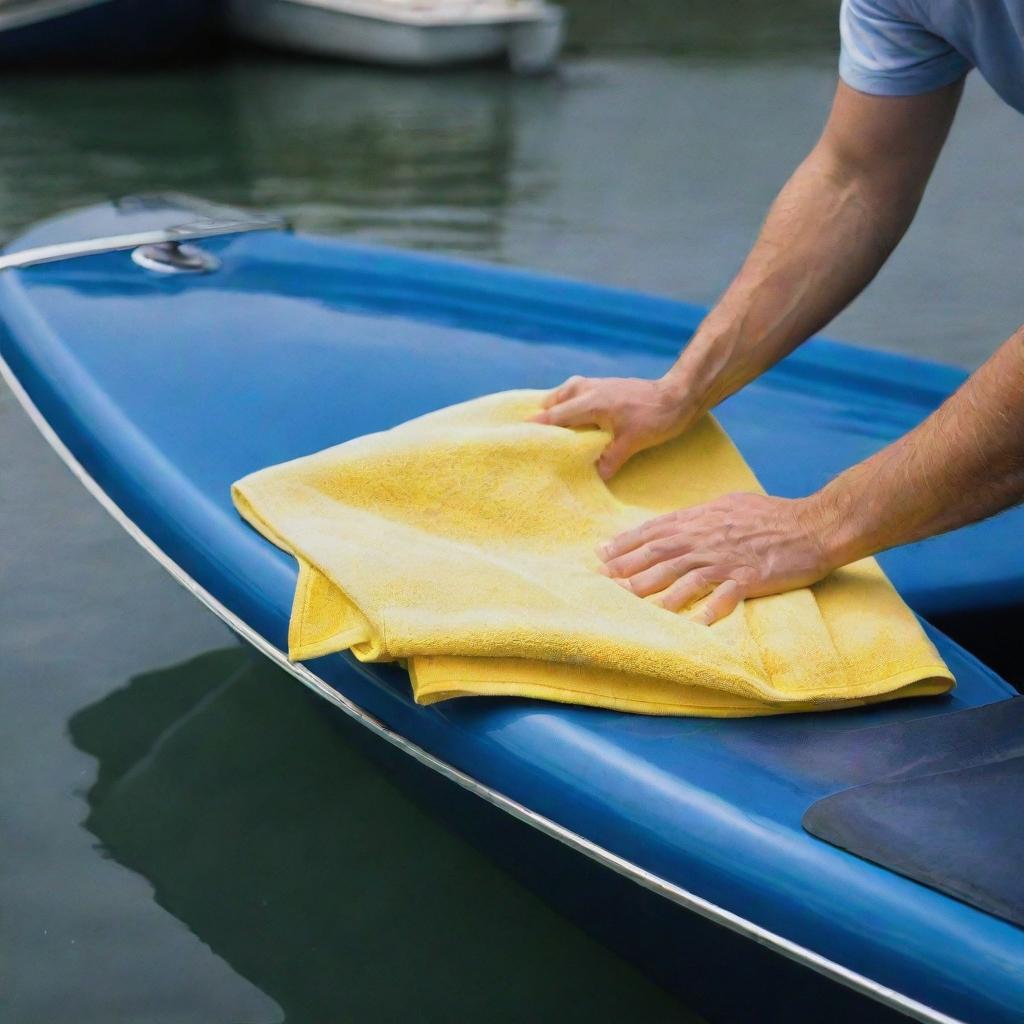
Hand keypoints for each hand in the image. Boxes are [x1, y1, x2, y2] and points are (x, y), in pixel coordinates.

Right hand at [532, 375, 694, 478]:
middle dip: (541, 418)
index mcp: (589, 403)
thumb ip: (609, 461)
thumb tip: (593, 480)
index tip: (518, 438)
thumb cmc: (656, 418)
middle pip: (553, 402)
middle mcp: (587, 389)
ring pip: (563, 394)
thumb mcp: (632, 443)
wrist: (677, 395)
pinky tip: (571, 419)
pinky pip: (574, 393)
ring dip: (555, 409)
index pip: (554, 416)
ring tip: (549, 430)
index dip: (536, 428)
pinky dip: (567, 404)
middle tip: (531, 437)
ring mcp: (594, 384)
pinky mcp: (602, 386)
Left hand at [597, 492, 835, 624]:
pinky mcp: (748, 578)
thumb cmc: (771, 515)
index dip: (625, 543)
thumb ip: (700, 517)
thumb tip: (677, 523)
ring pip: (681, 576)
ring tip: (629, 601)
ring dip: (654, 590)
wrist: (813, 524)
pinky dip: (706, 610)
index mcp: (700, 520)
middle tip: (603, 581)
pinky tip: (690, 624)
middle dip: (627, 568)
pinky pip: (723, 596)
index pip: (654, 531)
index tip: (601, 555)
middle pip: (658, 554)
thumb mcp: (728, 506)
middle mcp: (706, 538)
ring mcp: (726, 559)